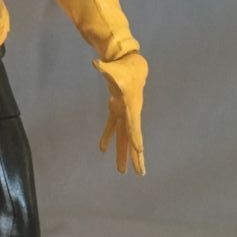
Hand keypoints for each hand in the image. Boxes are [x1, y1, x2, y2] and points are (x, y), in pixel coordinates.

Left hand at [92, 51, 147, 175]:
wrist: (132, 66)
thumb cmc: (123, 68)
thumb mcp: (114, 69)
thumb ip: (105, 68)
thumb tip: (96, 63)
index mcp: (130, 106)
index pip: (134, 125)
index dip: (136, 137)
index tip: (140, 150)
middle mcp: (129, 113)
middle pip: (133, 138)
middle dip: (135, 155)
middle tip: (139, 173)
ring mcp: (124, 114)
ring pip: (124, 137)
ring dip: (123, 153)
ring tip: (122, 171)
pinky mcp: (117, 111)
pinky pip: (113, 127)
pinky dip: (107, 137)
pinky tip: (102, 149)